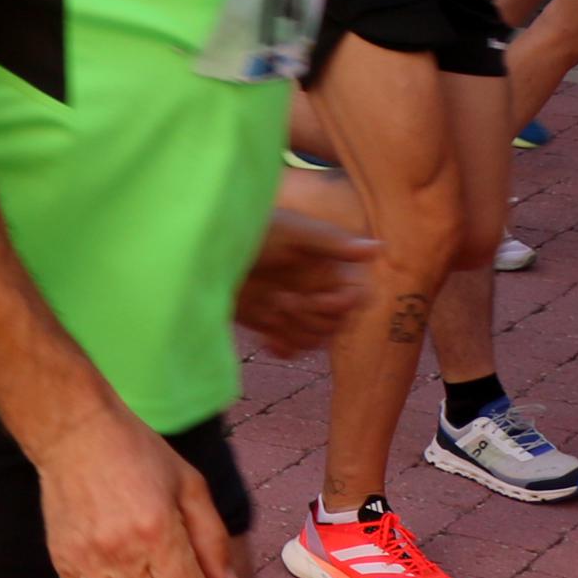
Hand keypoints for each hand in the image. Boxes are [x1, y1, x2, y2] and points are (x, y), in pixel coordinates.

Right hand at [29, 406, 235, 577]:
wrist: (76, 432)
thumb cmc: (138, 453)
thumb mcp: (189, 485)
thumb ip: (213, 539)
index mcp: (159, 532)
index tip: (192, 571)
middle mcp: (122, 551)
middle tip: (164, 569)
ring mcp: (88, 559)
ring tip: (136, 577)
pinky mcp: (62, 559)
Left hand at [232, 206, 371, 357]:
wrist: (200, 252)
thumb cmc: (247, 230)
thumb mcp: (290, 232)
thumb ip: (331, 243)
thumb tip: (377, 248)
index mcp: (324, 268)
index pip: (354, 300)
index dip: (338, 305)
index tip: (313, 297)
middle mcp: (312, 290)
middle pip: (335, 325)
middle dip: (311, 317)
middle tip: (281, 299)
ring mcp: (290, 308)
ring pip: (313, 339)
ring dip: (294, 330)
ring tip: (269, 308)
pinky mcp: (268, 323)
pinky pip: (290, 347)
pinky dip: (283, 347)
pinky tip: (267, 338)